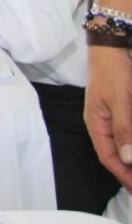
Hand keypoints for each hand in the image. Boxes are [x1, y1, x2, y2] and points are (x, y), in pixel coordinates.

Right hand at [86, 45, 131, 189]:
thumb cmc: (113, 73)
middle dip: (128, 170)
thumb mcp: (121, 101)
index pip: (108, 157)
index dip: (123, 174)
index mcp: (96, 124)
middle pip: (114, 154)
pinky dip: (130, 144)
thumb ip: (124, 130)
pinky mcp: (118, 110)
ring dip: (130, 158)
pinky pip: (124, 133)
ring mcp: (108, 117)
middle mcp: (100, 124)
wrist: (111, 48)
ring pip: (120, 145)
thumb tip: (128, 159)